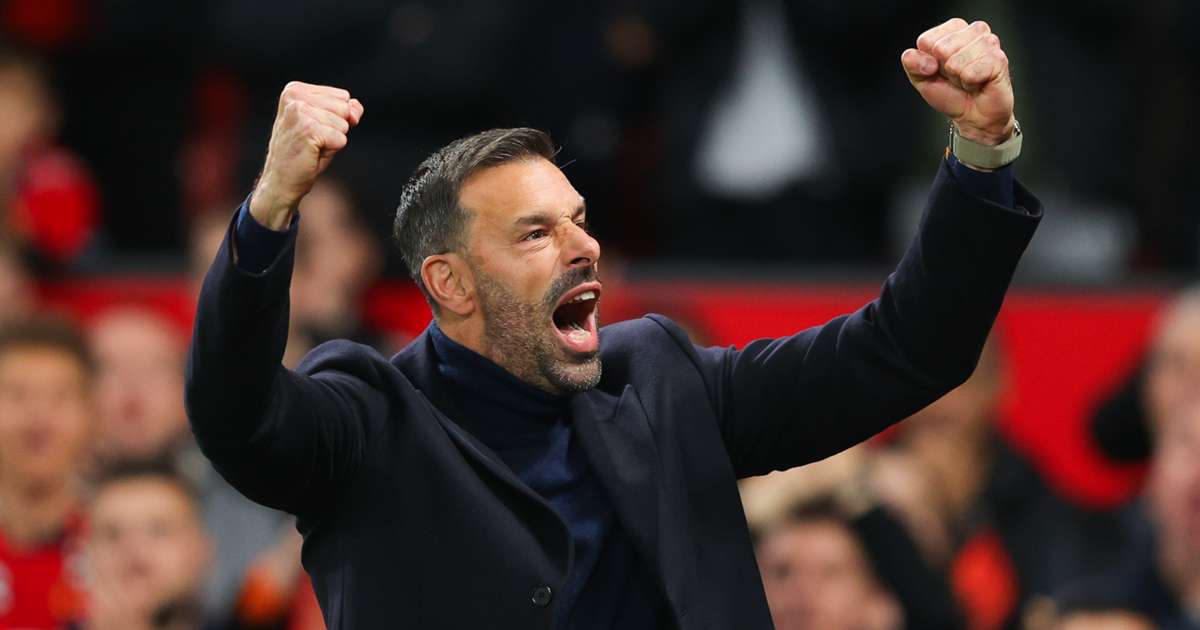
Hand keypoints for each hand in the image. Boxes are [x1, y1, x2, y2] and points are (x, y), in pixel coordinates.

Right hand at [250, 82, 363, 229]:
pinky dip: (332, 150)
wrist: (281, 180)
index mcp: (295, 89)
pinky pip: (341, 139)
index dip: (336, 118)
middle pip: (345, 107)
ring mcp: (300, 112)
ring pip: (344, 124)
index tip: (314, 129)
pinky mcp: (308, 130)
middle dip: (337, 128)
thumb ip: (346, 111)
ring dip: (333, 140)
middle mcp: (295, 96)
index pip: (343, 96)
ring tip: (312, 147)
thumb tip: (356, 109)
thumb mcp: (327, 124)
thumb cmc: (304, 152)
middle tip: (313, 140)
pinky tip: (312, 154)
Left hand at [901, 18, 1014, 145]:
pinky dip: (970, 83)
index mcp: (953, 29)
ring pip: (956, 62)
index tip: (940, 70)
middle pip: (941, 49)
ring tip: (968, 79)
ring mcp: (989, 43)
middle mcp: (973, 31)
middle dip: (945, 70)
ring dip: (958, 78)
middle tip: (957, 76)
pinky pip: (971, 73)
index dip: (928, 62)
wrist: (974, 116)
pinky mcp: (998, 59)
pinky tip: (978, 83)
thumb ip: (912, 63)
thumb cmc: (950, 93)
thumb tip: (916, 57)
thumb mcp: (921, 78)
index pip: (926, 40)